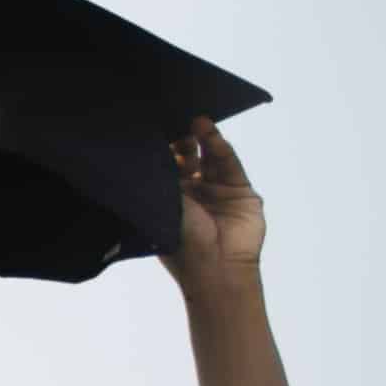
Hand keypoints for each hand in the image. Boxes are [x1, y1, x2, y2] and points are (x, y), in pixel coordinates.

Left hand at [170, 120, 264, 281]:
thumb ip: (161, 178)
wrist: (216, 268)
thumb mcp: (164, 205)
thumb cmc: (181, 243)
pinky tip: (210, 134)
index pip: (166, 166)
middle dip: (183, 139)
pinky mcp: (241, 192)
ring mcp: (219, 191)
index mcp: (170, 198)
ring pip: (212, 157)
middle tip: (174, 117)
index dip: (163, 147)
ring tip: (195, 119)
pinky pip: (231, 165)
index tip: (154, 126)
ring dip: (204, 138)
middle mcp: (194, 193)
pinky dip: (221, 148)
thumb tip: (144, 150)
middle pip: (190, 158)